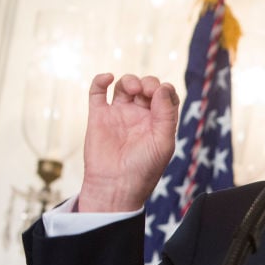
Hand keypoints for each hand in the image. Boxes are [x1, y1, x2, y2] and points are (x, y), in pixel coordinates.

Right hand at [77, 73, 180, 211]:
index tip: (161, 93)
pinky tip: (107, 78)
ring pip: (124, 86)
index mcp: (158, 122)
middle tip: (146, 91)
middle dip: (148, 83)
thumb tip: (162, 87)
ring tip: (133, 89)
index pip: (165, 96)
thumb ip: (166, 114)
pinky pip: (97, 92)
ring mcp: (118, 115)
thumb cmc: (143, 169)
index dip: (164, 89)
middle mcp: (139, 116)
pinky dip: (101, 80)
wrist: (116, 186)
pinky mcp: (98, 116)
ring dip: (129, 80)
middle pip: (146, 87)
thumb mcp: (163, 142)